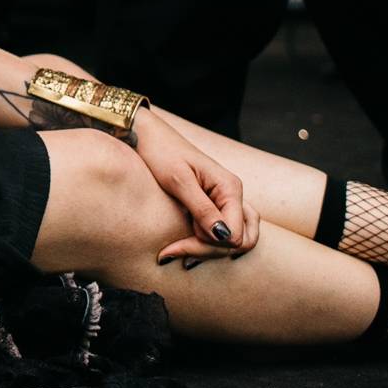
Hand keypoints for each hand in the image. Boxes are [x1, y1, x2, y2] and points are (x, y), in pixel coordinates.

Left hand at [134, 112, 260, 264]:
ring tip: (178, 250)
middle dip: (208, 250)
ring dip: (209, 250)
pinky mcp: (216, 205)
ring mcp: (227, 201)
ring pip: (235, 240)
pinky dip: (208, 244)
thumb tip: (224, 236)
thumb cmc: (162, 153)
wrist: (148, 136)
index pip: (235, 235)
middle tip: (174, 250)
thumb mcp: (179, 181)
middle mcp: (234, 195)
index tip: (177, 244)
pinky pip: (224, 232)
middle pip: (239, 241)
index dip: (209, 245)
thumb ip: (202, 209)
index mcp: (230, 188)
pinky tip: (185, 247)